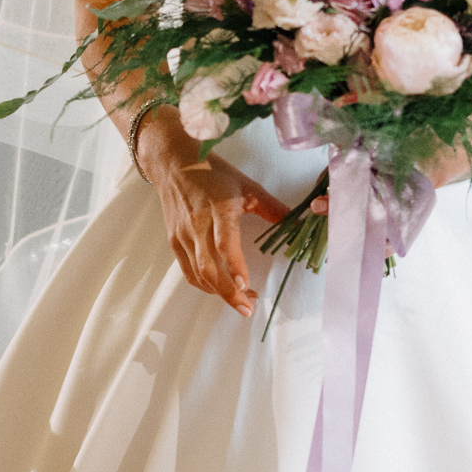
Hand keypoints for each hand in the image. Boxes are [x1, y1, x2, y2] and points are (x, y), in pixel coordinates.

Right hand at [136, 111, 289, 317]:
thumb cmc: (212, 173)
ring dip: (219, 293)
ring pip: (198, 274)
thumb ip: (272, 207)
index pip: (223, 242)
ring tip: (243, 302)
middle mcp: (197, 225)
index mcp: (218, 208)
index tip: (245, 285)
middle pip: (209, 267)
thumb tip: (298, 223)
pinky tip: (221, 290)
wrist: (172, 164)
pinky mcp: (175, 242)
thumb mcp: (246, 186)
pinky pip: (188, 271)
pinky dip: (205, 286)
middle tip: (249, 307)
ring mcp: (183, 235)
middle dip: (229, 292)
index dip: (234, 265)